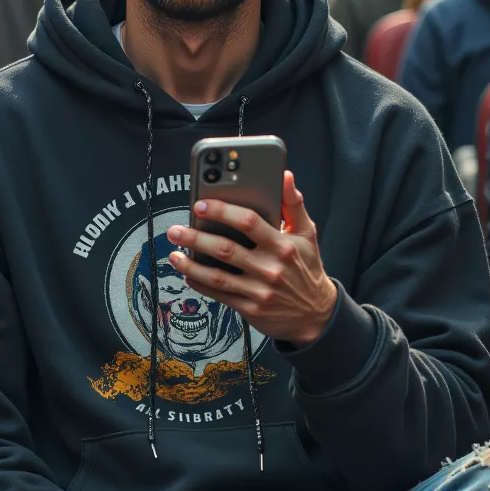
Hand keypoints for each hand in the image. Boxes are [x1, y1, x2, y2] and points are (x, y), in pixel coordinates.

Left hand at [166, 170, 336, 346]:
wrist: (316, 314)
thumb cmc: (307, 268)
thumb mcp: (307, 234)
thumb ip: (294, 204)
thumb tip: (286, 176)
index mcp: (283, 245)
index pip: (249, 222)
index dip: (222, 211)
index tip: (201, 205)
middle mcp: (270, 268)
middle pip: (226, 249)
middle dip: (196, 238)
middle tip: (176, 230)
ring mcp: (259, 291)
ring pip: (218, 276)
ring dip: (192, 264)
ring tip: (173, 254)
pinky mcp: (251, 309)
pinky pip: (220, 295)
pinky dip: (200, 284)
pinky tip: (188, 273)